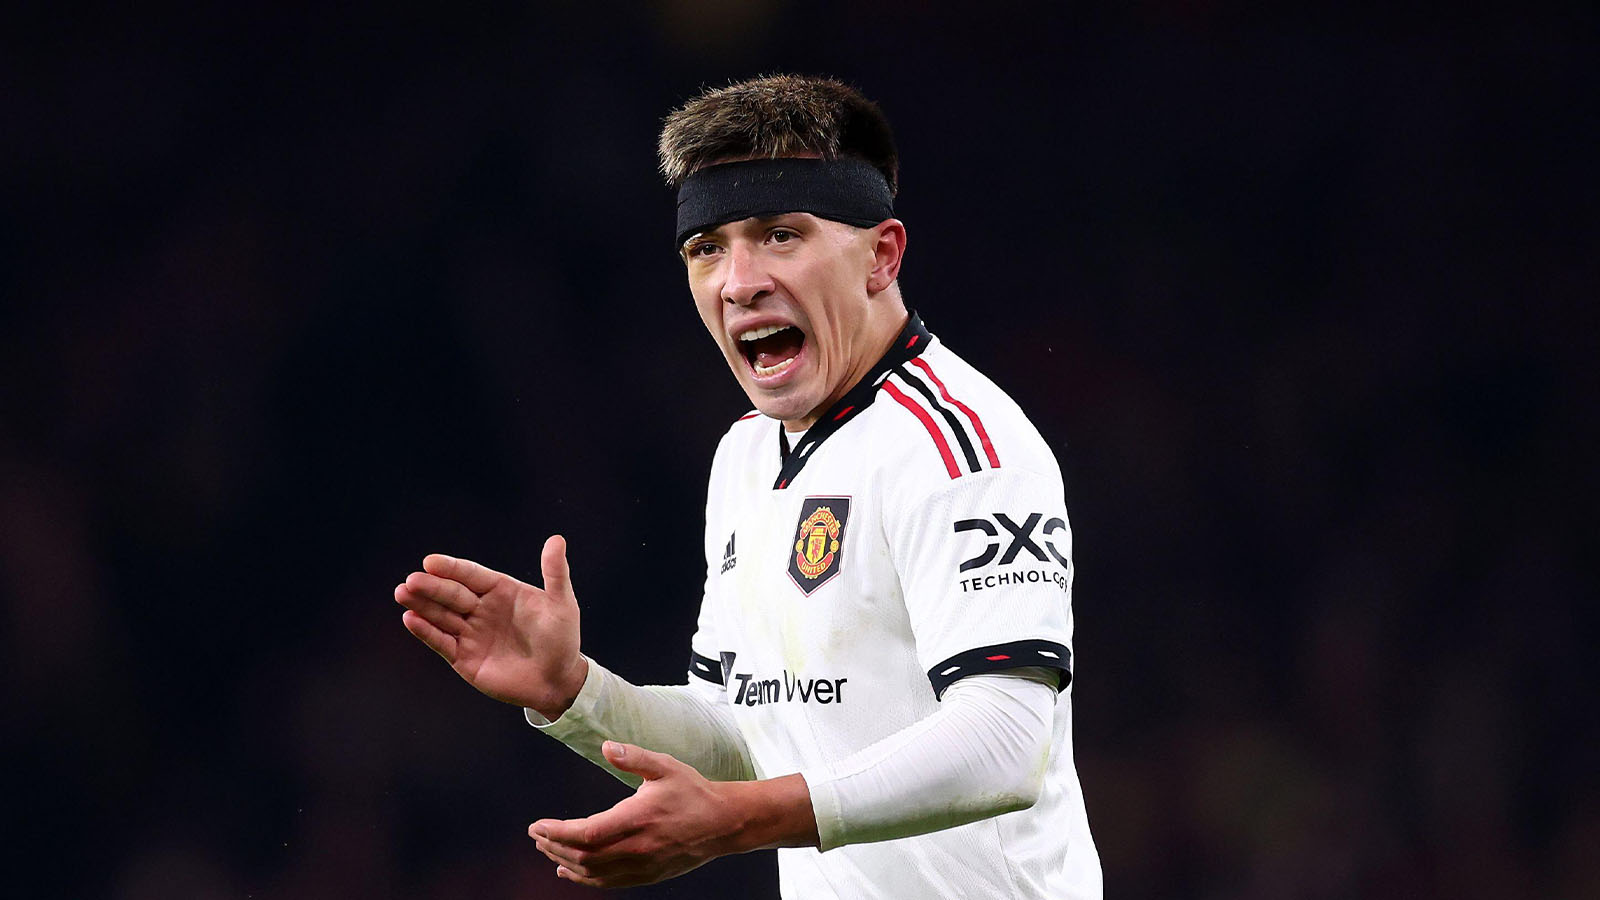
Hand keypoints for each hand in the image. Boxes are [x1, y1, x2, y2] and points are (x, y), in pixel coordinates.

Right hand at [395, 535, 586, 717]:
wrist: (558, 681)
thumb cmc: (561, 639)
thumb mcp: (561, 604)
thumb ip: (555, 573)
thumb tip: (557, 539)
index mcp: (501, 591)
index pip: (471, 575)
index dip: (451, 568)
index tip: (431, 562)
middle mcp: (481, 609)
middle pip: (451, 594)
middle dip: (431, 587)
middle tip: (411, 581)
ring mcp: (471, 633)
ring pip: (441, 615)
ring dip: (421, 605)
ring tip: (402, 594)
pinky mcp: (464, 658)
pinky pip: (441, 642)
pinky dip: (426, 631)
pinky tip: (410, 619)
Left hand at [530, 742, 817, 887]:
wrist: (722, 823)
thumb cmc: (692, 791)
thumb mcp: (665, 766)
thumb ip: (634, 757)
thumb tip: (607, 746)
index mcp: (637, 819)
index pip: (586, 834)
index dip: (557, 832)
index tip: (537, 825)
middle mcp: (637, 848)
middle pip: (583, 856)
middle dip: (554, 846)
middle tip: (537, 835)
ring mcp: (641, 866)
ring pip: (592, 872)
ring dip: (565, 862)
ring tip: (547, 848)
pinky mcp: (646, 875)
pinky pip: (607, 882)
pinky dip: (583, 878)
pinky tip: (568, 870)